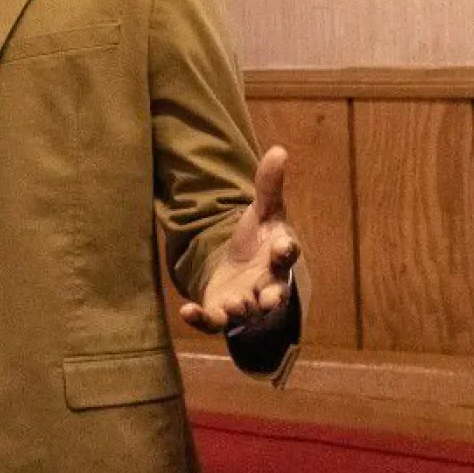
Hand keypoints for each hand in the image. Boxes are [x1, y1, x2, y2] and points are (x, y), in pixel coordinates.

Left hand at [180, 145, 300, 334]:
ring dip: (239, 310)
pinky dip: (201, 319)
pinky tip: (186, 310)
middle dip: (272, 297)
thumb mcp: (263, 211)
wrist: (239, 269)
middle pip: (274, 294)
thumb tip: (279, 150)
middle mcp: (266, 284)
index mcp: (279, 257)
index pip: (287, 254)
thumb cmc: (259, 240)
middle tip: (268, 299)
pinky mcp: (220, 312)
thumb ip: (269, 185)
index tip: (283, 246)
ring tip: (232, 305)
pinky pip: (213, 322)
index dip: (286, 250)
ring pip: (245, 313)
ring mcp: (244, 302)